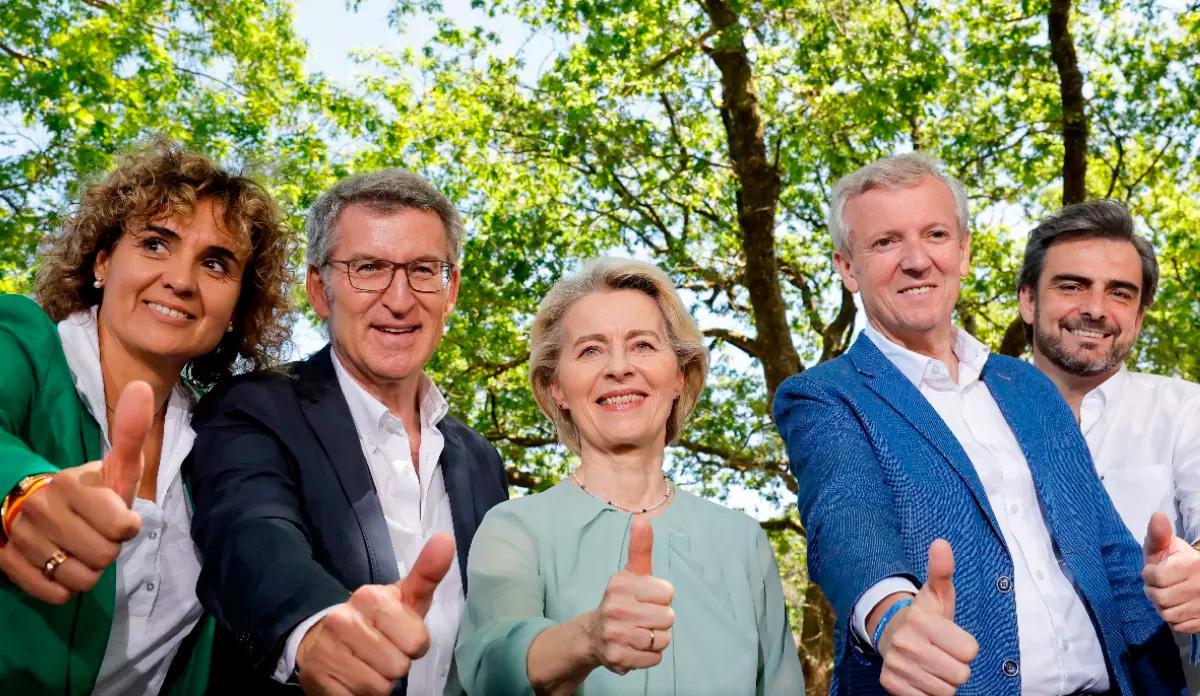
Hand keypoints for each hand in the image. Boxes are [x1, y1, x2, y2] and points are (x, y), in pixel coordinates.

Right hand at [0, 381, 147, 603]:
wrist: (26, 505)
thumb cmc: (83, 490)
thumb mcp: (110, 465)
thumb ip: (130, 433)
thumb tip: (141, 387)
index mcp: (70, 484)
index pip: (123, 527)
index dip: (125, 526)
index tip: (116, 516)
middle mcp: (41, 510)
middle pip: (105, 557)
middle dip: (108, 549)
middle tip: (94, 533)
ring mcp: (21, 540)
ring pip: (82, 580)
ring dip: (87, 570)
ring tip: (77, 549)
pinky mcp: (8, 566)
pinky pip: (57, 595)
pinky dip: (63, 587)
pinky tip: (58, 565)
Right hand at [296, 533, 455, 695]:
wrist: (322, 639)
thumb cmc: (376, 621)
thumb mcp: (404, 598)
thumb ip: (428, 573)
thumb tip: (446, 540)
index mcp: (370, 598)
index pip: (417, 642)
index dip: (413, 646)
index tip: (398, 637)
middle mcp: (344, 620)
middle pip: (398, 667)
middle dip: (395, 666)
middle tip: (381, 654)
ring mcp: (327, 650)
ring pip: (378, 687)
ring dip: (377, 683)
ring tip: (366, 666)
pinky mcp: (316, 678)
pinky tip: (351, 679)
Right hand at [586, 517, 674, 675]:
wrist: (593, 635)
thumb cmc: (622, 600)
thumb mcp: (631, 573)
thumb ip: (640, 547)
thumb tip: (642, 518)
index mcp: (620, 584)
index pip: (668, 593)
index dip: (661, 597)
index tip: (645, 598)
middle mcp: (614, 608)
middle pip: (668, 618)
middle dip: (660, 620)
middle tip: (641, 618)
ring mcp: (614, 635)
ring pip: (663, 639)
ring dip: (656, 639)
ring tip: (638, 632)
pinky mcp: (617, 658)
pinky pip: (655, 659)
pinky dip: (649, 656)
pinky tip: (634, 647)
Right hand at [876, 539, 978, 695]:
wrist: (890, 630)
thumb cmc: (924, 615)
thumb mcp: (937, 593)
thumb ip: (942, 570)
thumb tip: (942, 543)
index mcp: (921, 620)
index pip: (970, 651)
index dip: (966, 646)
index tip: (953, 638)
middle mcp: (905, 643)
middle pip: (960, 674)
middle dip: (957, 666)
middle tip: (943, 653)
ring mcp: (897, 665)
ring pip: (945, 691)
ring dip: (943, 681)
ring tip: (933, 664)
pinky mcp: (890, 683)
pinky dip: (927, 692)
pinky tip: (921, 675)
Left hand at [1142, 512, 1199, 632]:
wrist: (1198, 575)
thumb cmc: (1176, 559)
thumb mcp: (1166, 545)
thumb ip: (1158, 533)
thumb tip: (1157, 516)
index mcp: (1192, 564)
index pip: (1155, 578)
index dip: (1148, 575)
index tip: (1154, 570)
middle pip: (1160, 599)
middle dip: (1153, 592)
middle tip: (1159, 585)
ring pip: (1168, 615)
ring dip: (1162, 607)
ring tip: (1168, 596)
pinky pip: (1179, 628)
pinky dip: (1174, 620)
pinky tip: (1178, 607)